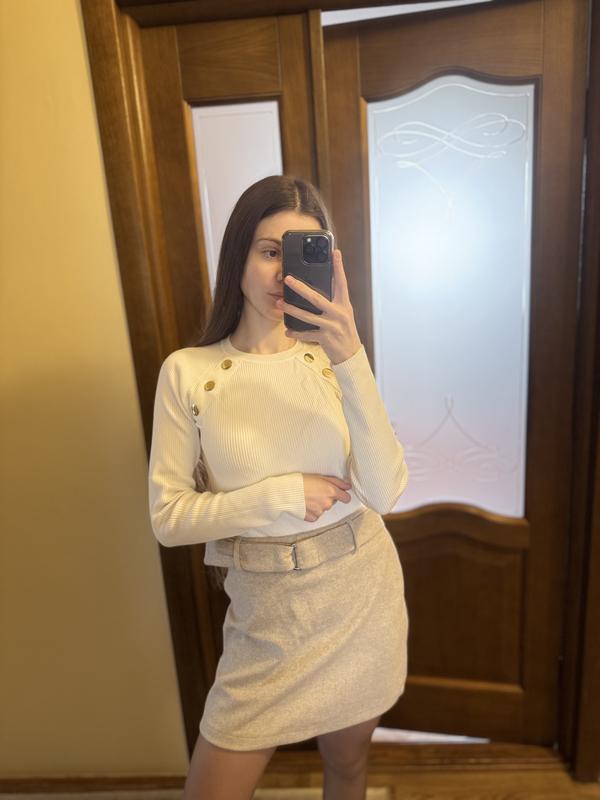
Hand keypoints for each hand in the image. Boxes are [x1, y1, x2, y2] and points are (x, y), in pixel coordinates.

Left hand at [275, 249, 361, 364]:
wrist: (350, 354)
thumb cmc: (344, 330)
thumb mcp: (343, 313)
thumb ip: (333, 300)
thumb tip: (318, 286)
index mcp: (344, 304)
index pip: (341, 282)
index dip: (339, 267)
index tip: (335, 252)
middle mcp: (338, 313)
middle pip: (316, 298)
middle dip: (300, 288)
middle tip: (287, 279)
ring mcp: (331, 326)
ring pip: (307, 316)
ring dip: (291, 309)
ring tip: (279, 303)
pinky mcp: (325, 338)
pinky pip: (307, 334)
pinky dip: (296, 332)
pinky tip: (287, 330)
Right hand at [302, 474, 352, 522]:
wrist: (286, 492)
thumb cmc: (301, 481)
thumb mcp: (320, 476)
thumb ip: (337, 482)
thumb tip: (348, 486)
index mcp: (331, 491)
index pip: (346, 498)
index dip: (342, 495)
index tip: (338, 493)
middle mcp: (328, 503)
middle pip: (333, 502)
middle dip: (327, 497)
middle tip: (316, 491)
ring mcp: (320, 512)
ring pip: (324, 508)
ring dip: (319, 504)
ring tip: (308, 497)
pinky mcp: (312, 518)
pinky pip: (316, 515)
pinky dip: (312, 511)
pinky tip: (306, 505)